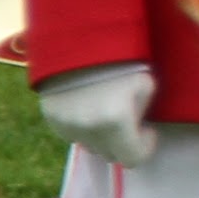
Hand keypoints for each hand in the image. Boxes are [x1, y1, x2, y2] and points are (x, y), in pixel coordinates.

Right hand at [38, 61, 157, 168]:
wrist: (81, 38)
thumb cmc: (123, 59)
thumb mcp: (146, 84)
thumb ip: (142, 114)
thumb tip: (136, 128)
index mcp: (115, 122)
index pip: (132, 159)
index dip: (144, 146)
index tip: (146, 130)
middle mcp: (88, 130)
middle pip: (109, 155)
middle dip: (123, 142)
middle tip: (128, 118)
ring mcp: (66, 126)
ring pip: (90, 145)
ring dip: (102, 135)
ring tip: (106, 108)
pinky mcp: (52, 119)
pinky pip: (73, 134)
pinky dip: (84, 127)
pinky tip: (88, 104)